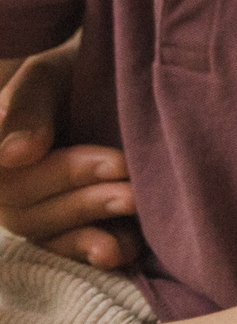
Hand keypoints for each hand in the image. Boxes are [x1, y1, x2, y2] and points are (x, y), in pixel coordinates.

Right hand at [0, 47, 138, 269]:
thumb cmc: (70, 72)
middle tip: (136, 182)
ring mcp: (32, 211)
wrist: (107, 78)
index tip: (115, 162)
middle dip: (87, 197)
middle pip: (29, 209)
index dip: (65, 172)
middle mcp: (4, 189)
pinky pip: (67, 250)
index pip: (12, 179)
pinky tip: (121, 251)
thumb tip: (15, 155)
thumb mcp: (46, 77)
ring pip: (49, 232)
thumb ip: (26, 108)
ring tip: (136, 206)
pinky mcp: (63, 227)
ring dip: (92, 227)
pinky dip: (93, 251)